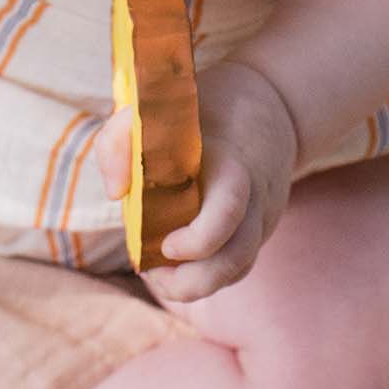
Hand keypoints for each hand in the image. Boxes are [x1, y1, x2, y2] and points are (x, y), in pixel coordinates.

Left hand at [97, 59, 298, 303]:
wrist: (271, 102)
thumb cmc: (204, 105)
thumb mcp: (161, 104)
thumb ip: (124, 137)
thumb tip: (117, 193)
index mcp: (231, 162)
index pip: (228, 208)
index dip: (199, 238)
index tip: (165, 244)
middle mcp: (253, 196)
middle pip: (238, 257)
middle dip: (192, 281)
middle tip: (152, 268)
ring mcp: (260, 215)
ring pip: (239, 269)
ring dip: (195, 285)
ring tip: (157, 274)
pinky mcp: (257, 227)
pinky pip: (237, 264)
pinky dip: (205, 276)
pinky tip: (173, 267)